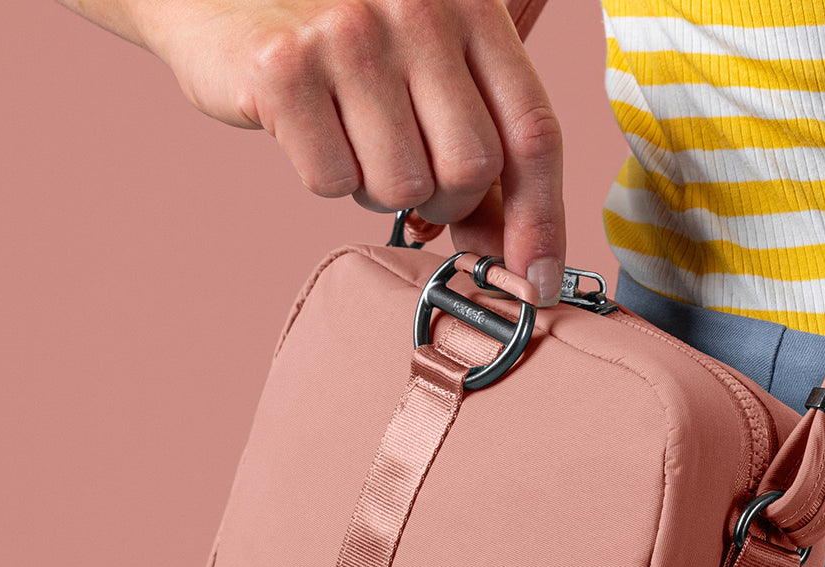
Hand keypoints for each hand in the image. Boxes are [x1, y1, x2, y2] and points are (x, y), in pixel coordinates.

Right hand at [134, 0, 564, 303]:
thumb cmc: (341, 45)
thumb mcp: (427, 72)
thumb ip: (481, 146)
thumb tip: (521, 262)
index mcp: (472, 6)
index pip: (532, 131)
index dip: (541, 218)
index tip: (537, 281)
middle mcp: (418, 8)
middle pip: (471, 169)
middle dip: (447, 201)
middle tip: (411, 175)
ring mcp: (349, 34)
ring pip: (402, 186)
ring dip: (379, 190)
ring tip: (354, 139)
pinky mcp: (283, 68)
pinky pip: (332, 181)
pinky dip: (325, 177)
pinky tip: (311, 131)